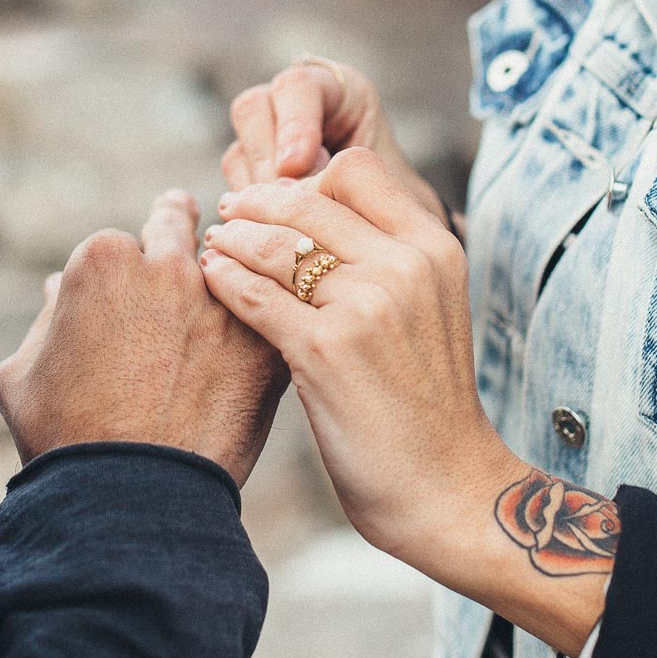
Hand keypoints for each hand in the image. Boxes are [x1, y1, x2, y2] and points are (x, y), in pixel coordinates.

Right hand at [0, 190, 289, 486]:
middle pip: (178, 229)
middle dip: (177, 226)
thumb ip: (45, 320)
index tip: (131, 271)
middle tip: (181, 217)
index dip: (121, 266)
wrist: (129, 499)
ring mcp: (222, 303)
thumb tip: (58, 289)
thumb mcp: (22, 373)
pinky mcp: (263, 345)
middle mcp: (167, 268)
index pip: (118, 241)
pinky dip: (259, 325)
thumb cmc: (63, 439)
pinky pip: (266, 317)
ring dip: (225, 276)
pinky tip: (257, 337)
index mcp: (103, 260)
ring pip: (230, 269)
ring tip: (226, 281)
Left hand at [197, 153, 610, 655]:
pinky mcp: (325, 350)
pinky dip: (224, 282)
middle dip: (257, 202)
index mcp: (434, 248)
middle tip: (228, 213)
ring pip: (273, 242)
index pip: (357, 170)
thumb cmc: (425, 403)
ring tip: (212, 247)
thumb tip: (316, 214)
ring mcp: (367, 305)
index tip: (278, 197)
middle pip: (308, 198)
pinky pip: (254, 295)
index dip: (308, 177)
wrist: (445, 488)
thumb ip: (386, 259)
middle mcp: (405, 266)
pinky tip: (211, 283)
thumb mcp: (428, 309)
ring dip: (232, 239)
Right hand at [223, 59, 444, 219]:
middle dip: (268, 161)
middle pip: (254, 109)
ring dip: (257, 193)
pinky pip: (232, 190)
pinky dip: (249, 215)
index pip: (299, 86)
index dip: (293, 124)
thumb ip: (357, 179)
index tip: (296, 166)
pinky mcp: (250, 180)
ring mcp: (266, 143)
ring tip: (290, 223)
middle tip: (288, 199)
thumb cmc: (402, 208)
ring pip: (237, 153)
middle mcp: (295, 108)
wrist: (393, 241)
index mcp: (339, 92)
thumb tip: (291, 179)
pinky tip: (276, 233)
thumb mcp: (396, 187)